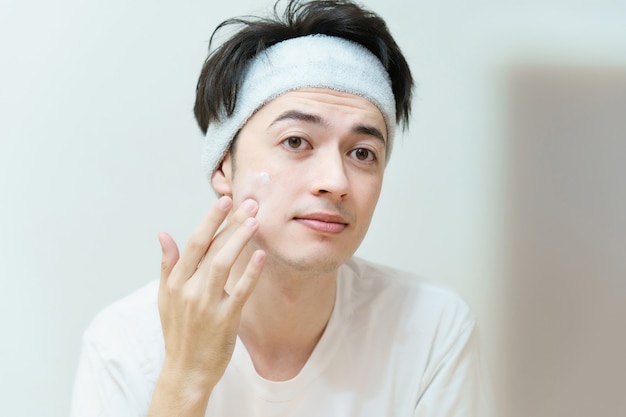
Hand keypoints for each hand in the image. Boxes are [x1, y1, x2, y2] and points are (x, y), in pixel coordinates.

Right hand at [156, 196, 264, 394]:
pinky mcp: (225, 319)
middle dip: (231, 222)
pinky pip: (241, 291)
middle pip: (212, 248)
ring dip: (240, 239)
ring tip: (256, 220)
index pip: (194, 243)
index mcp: (175, 281)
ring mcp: (206, 305)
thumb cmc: (178, 331)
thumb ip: (168, 265)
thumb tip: (163, 234)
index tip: (225, 200)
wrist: (186, 370)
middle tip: (250, 203)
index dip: (210, 220)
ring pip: (224, 264)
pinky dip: (250, 272)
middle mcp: (188, 290)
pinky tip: (261, 255)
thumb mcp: (164, 297)